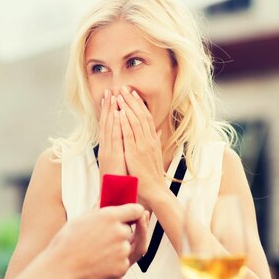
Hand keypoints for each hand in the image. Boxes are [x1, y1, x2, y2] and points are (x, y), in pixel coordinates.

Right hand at [57, 210, 148, 278]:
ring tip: (96, 251)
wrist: (61, 268)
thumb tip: (107, 199)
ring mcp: (122, 251)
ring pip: (126, 246)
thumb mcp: (82, 218)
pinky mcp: (122, 267)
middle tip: (102, 237)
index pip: (136, 210)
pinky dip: (113, 262)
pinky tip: (97, 260)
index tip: (134, 215)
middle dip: (119, 232)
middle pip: (129, 229)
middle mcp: (119, 232)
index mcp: (110, 216)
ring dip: (116, 247)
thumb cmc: (67, 242)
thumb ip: (100, 209)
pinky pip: (123, 261)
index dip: (136, 212)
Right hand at [98, 89, 126, 178]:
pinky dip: (115, 125)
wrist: (115, 196)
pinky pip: (114, 137)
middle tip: (109, 91)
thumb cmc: (120, 182)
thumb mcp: (122, 163)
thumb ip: (124, 150)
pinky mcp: (113, 156)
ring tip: (111, 96)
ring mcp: (108, 151)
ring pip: (108, 127)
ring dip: (110, 111)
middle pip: (106, 123)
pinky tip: (117, 114)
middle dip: (107, 107)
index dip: (108, 112)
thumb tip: (131, 140)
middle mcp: (106, 148)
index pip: (107, 126)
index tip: (110, 98)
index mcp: (108, 149)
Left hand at [116, 87, 167, 204]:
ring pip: (135, 121)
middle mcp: (148, 140)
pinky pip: (129, 134)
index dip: (139, 104)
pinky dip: (125, 122)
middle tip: (124, 88)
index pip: (146, 117)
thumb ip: (156, 141)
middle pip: (140, 115)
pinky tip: (120, 113)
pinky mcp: (135, 152)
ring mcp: (142, 145)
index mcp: (152, 140)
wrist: (155, 190)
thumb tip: (159, 131)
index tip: (133, 93)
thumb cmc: (153, 174)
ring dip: (127, 107)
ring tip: (120, 95)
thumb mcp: (156, 154)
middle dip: (132, 101)